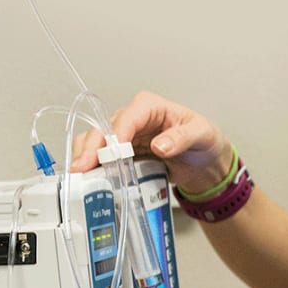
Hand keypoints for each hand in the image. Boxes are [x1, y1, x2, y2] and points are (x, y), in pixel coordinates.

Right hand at [70, 91, 231, 193]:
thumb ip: (182, 138)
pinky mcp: (121, 155)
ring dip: (86, 158)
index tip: (112, 154)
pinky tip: (89, 180)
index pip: (128, 117)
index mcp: (151, 107)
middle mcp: (133, 119)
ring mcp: (124, 137)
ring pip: (94, 142)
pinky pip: (99, 158)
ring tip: (82, 177)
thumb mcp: (202, 134)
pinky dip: (92, 167)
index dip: (116, 135)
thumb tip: (159, 145)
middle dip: (91, 148)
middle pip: (104, 130)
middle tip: (83, 169)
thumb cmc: (204, 141)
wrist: (205, 162)